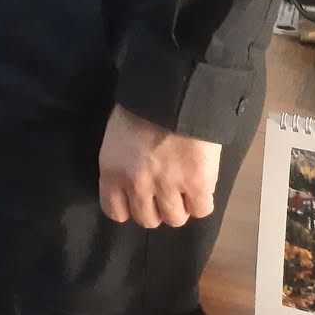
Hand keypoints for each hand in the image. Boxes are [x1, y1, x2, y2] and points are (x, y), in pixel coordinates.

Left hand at [98, 104, 222, 227]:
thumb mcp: (116, 138)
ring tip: (184, 189)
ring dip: (180, 207)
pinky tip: (200, 187)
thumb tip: (130, 186)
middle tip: (164, 193)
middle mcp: (137, 184)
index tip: (138, 200)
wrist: (173, 94)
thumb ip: (121, 165)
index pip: (115, 211)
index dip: (129, 208)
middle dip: (156, 209)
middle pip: (147, 220)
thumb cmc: (141, 109)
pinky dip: (202, 201)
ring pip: (175, 219)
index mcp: (112, 172)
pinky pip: (202, 210)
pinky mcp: (197, 184)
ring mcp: (168, 186)